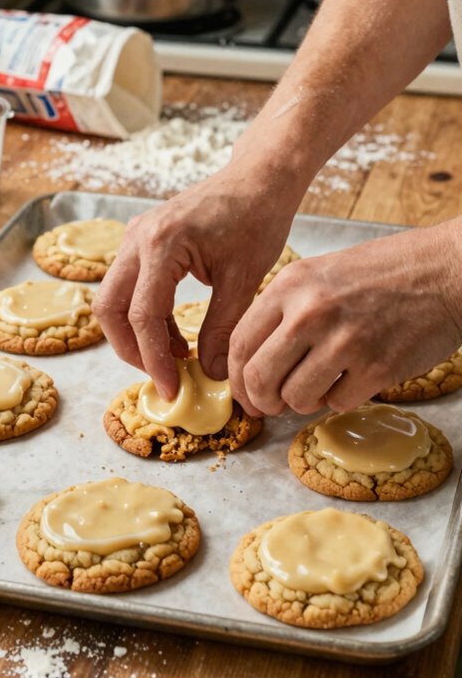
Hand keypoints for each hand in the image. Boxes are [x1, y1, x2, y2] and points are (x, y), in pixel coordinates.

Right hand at [93, 158, 298, 398]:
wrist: (259, 178)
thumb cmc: (257, 217)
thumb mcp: (244, 279)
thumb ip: (223, 329)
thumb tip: (211, 375)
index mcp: (161, 244)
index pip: (142, 315)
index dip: (153, 359)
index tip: (172, 388)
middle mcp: (137, 238)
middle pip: (109, 309)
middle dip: (131, 350)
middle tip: (163, 377)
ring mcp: (135, 236)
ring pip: (112, 299)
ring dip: (137, 334)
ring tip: (176, 357)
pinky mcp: (142, 240)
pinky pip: (129, 287)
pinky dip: (145, 316)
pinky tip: (177, 335)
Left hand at [229, 222, 461, 415]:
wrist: (445, 270)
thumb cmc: (383, 273)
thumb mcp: (319, 275)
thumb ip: (283, 313)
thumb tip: (252, 363)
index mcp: (291, 285)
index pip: (239, 344)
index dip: (237, 379)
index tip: (246, 394)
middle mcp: (311, 312)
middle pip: (260, 377)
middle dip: (262, 401)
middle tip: (273, 406)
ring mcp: (344, 341)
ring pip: (296, 398)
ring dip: (304, 402)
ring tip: (323, 383)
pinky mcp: (376, 367)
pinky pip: (337, 403)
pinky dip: (342, 397)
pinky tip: (355, 376)